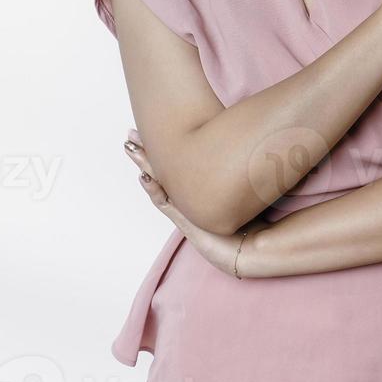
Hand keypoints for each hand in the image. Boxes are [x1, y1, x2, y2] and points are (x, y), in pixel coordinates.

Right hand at [122, 132, 268, 277]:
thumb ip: (240, 169)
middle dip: (145, 153)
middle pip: (160, 171)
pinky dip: (154, 189)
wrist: (249, 250)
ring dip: (144, 165)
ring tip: (131, 148)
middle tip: (130, 136)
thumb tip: (252, 143)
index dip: (162, 150)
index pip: (174, 166)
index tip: (152, 131)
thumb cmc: (250, 221)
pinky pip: (164, 202)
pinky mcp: (185, 223)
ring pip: (158, 183)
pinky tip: (146, 176)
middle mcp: (185, 200)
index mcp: (195, 192)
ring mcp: (183, 210)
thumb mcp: (242, 189)